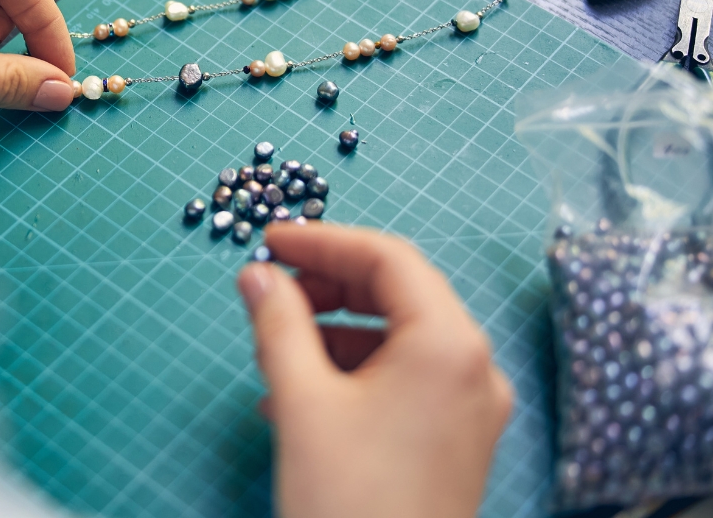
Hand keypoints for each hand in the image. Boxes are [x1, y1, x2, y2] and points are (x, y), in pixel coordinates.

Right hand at [238, 222, 512, 517]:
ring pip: (400, 337)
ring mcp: (472, 408)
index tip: (271, 240)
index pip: (388, 258)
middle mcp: (475, 367)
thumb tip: (257, 274)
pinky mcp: (459, 441)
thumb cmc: (348, 500)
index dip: (324, 242)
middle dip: (330, 286)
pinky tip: (302, 394)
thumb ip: (278, 323)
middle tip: (272, 291)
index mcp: (448, 343)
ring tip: (277, 350)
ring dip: (336, 330)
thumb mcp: (301, 401)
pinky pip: (407, 379)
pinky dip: (355, 370)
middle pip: (400, 293)